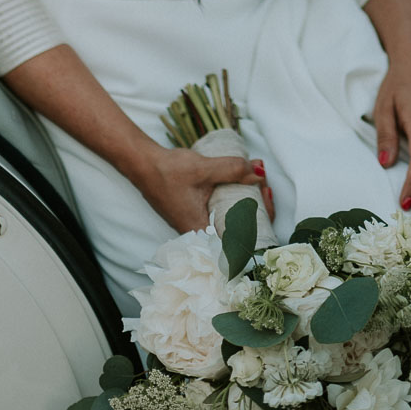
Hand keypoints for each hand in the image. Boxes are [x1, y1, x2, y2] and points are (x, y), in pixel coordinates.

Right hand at [128, 141, 274, 234]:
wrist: (143, 164)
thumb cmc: (169, 171)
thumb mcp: (204, 169)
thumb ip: (232, 169)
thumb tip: (259, 172)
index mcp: (201, 234)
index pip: (239, 244)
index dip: (260, 226)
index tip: (268, 200)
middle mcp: (199, 236)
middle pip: (238, 233)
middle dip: (258, 211)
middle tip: (265, 187)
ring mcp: (196, 226)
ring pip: (230, 222)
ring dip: (246, 205)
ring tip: (257, 183)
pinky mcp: (194, 215)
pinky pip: (220, 215)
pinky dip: (234, 203)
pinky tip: (241, 187)